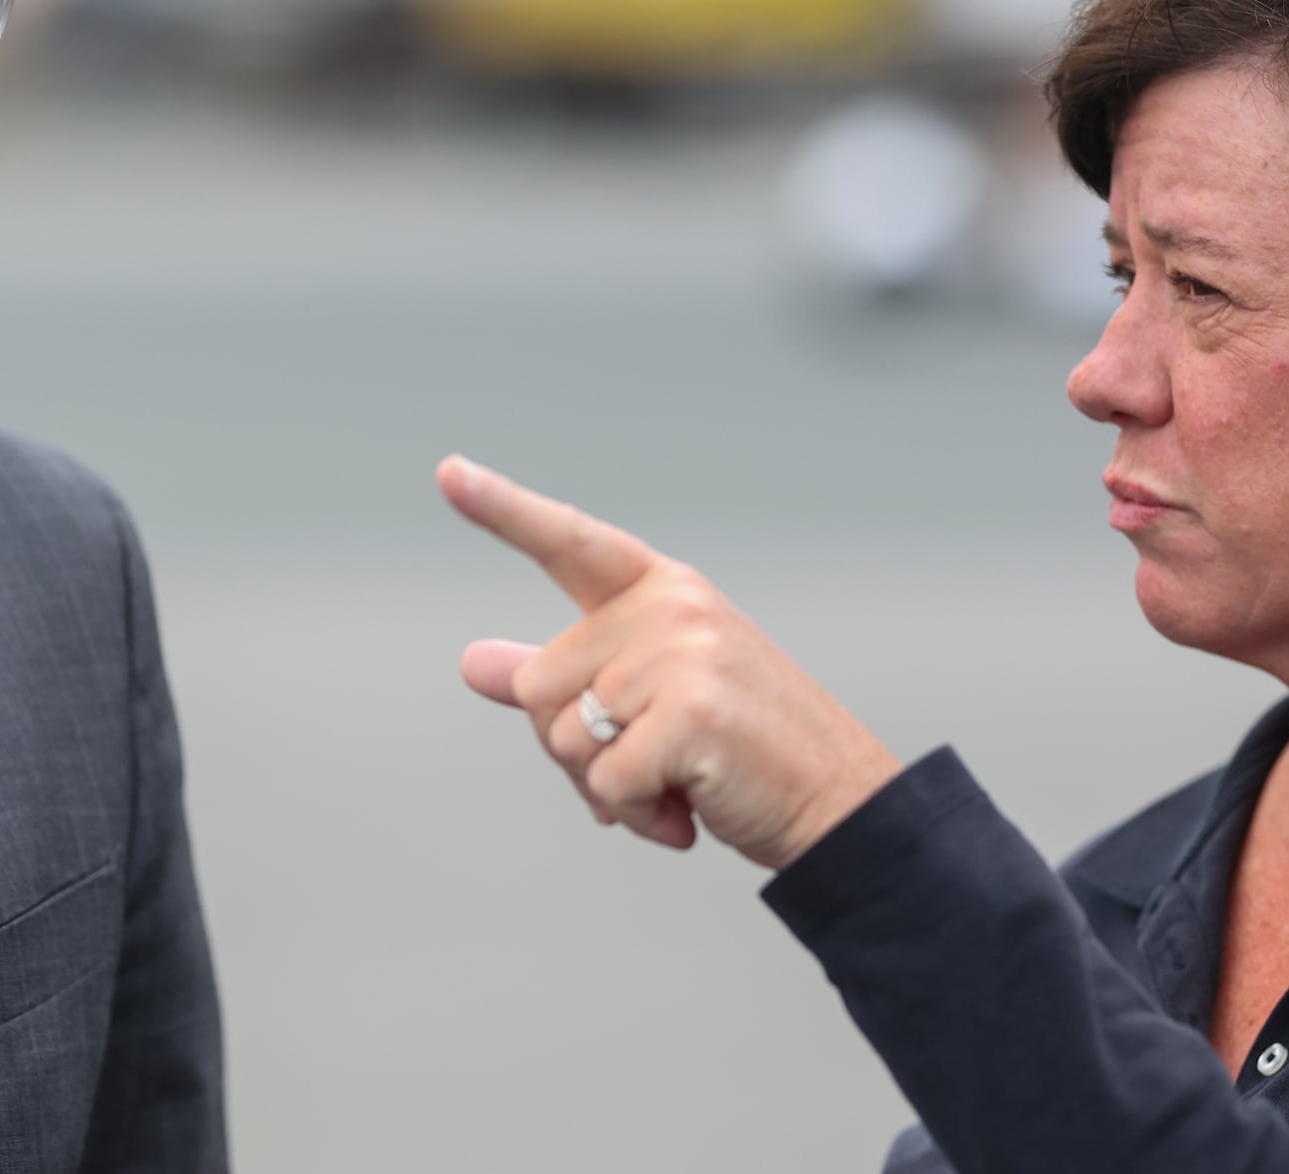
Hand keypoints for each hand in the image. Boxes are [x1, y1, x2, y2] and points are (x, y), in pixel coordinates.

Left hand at [441, 454, 902, 872]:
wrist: (840, 804)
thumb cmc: (740, 749)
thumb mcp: (647, 699)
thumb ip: (562, 677)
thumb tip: (474, 663)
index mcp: (661, 589)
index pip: (570, 541)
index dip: (502, 509)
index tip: (447, 472)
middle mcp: (671, 607)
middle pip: (539, 687)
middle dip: (573, 749)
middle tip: (648, 765)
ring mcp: (684, 655)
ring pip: (564, 740)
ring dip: (606, 789)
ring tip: (677, 786)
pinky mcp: (692, 713)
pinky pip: (605, 782)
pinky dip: (634, 815)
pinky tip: (688, 814)